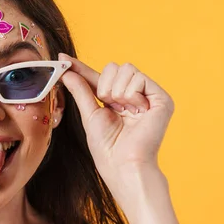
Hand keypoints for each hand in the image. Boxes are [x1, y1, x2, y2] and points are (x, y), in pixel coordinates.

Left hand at [58, 53, 173, 200]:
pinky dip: (131, 93)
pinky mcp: (161, 99)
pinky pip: (139, 77)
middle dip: (104, 84)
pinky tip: (135, 110)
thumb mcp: (89, 114)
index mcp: (117, 101)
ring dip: (116, 90)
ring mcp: (148, 96)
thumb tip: (66, 70)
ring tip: (122, 110)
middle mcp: (134, 96)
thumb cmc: (107, 148)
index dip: (80, 68)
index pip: (98, 77)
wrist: (123, 164)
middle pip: (113, 67)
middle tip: (108, 104)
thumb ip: (80, 90)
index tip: (62, 59)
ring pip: (126, 68)